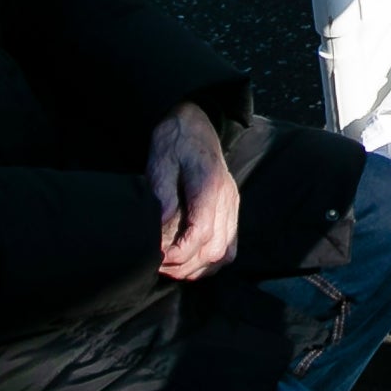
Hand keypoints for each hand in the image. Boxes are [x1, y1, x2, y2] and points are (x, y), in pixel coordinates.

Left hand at [146, 102, 240, 279]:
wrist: (195, 124)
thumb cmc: (175, 141)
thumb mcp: (161, 162)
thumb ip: (162, 195)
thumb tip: (159, 229)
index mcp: (210, 186)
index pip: (201, 232)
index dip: (179, 252)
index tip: (158, 257)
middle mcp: (227, 199)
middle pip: (215, 249)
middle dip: (186, 265)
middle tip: (160, 266)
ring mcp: (232, 206)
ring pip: (225, 253)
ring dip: (199, 267)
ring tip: (173, 267)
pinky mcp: (231, 210)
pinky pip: (229, 246)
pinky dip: (211, 261)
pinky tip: (191, 261)